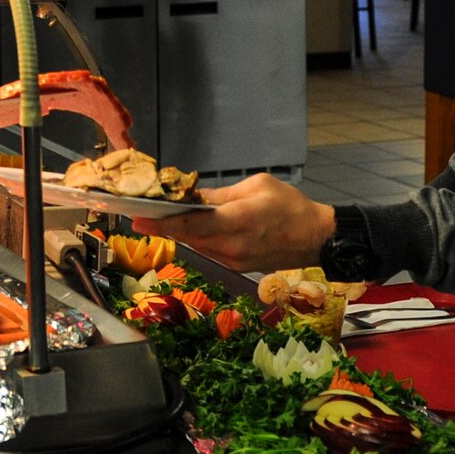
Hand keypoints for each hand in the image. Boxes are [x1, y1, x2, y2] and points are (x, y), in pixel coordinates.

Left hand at [130, 174, 336, 273]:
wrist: (316, 238)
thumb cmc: (290, 205)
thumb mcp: (257, 187)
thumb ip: (222, 195)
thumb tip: (193, 198)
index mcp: (240, 221)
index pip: (194, 224)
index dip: (164, 222)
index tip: (139, 219)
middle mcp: (234, 246)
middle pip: (189, 237)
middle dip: (163, 227)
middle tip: (138, 216)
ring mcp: (234, 260)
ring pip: (196, 245)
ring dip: (178, 233)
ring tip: (157, 218)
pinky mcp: (236, 266)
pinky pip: (208, 250)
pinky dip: (196, 239)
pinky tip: (186, 227)